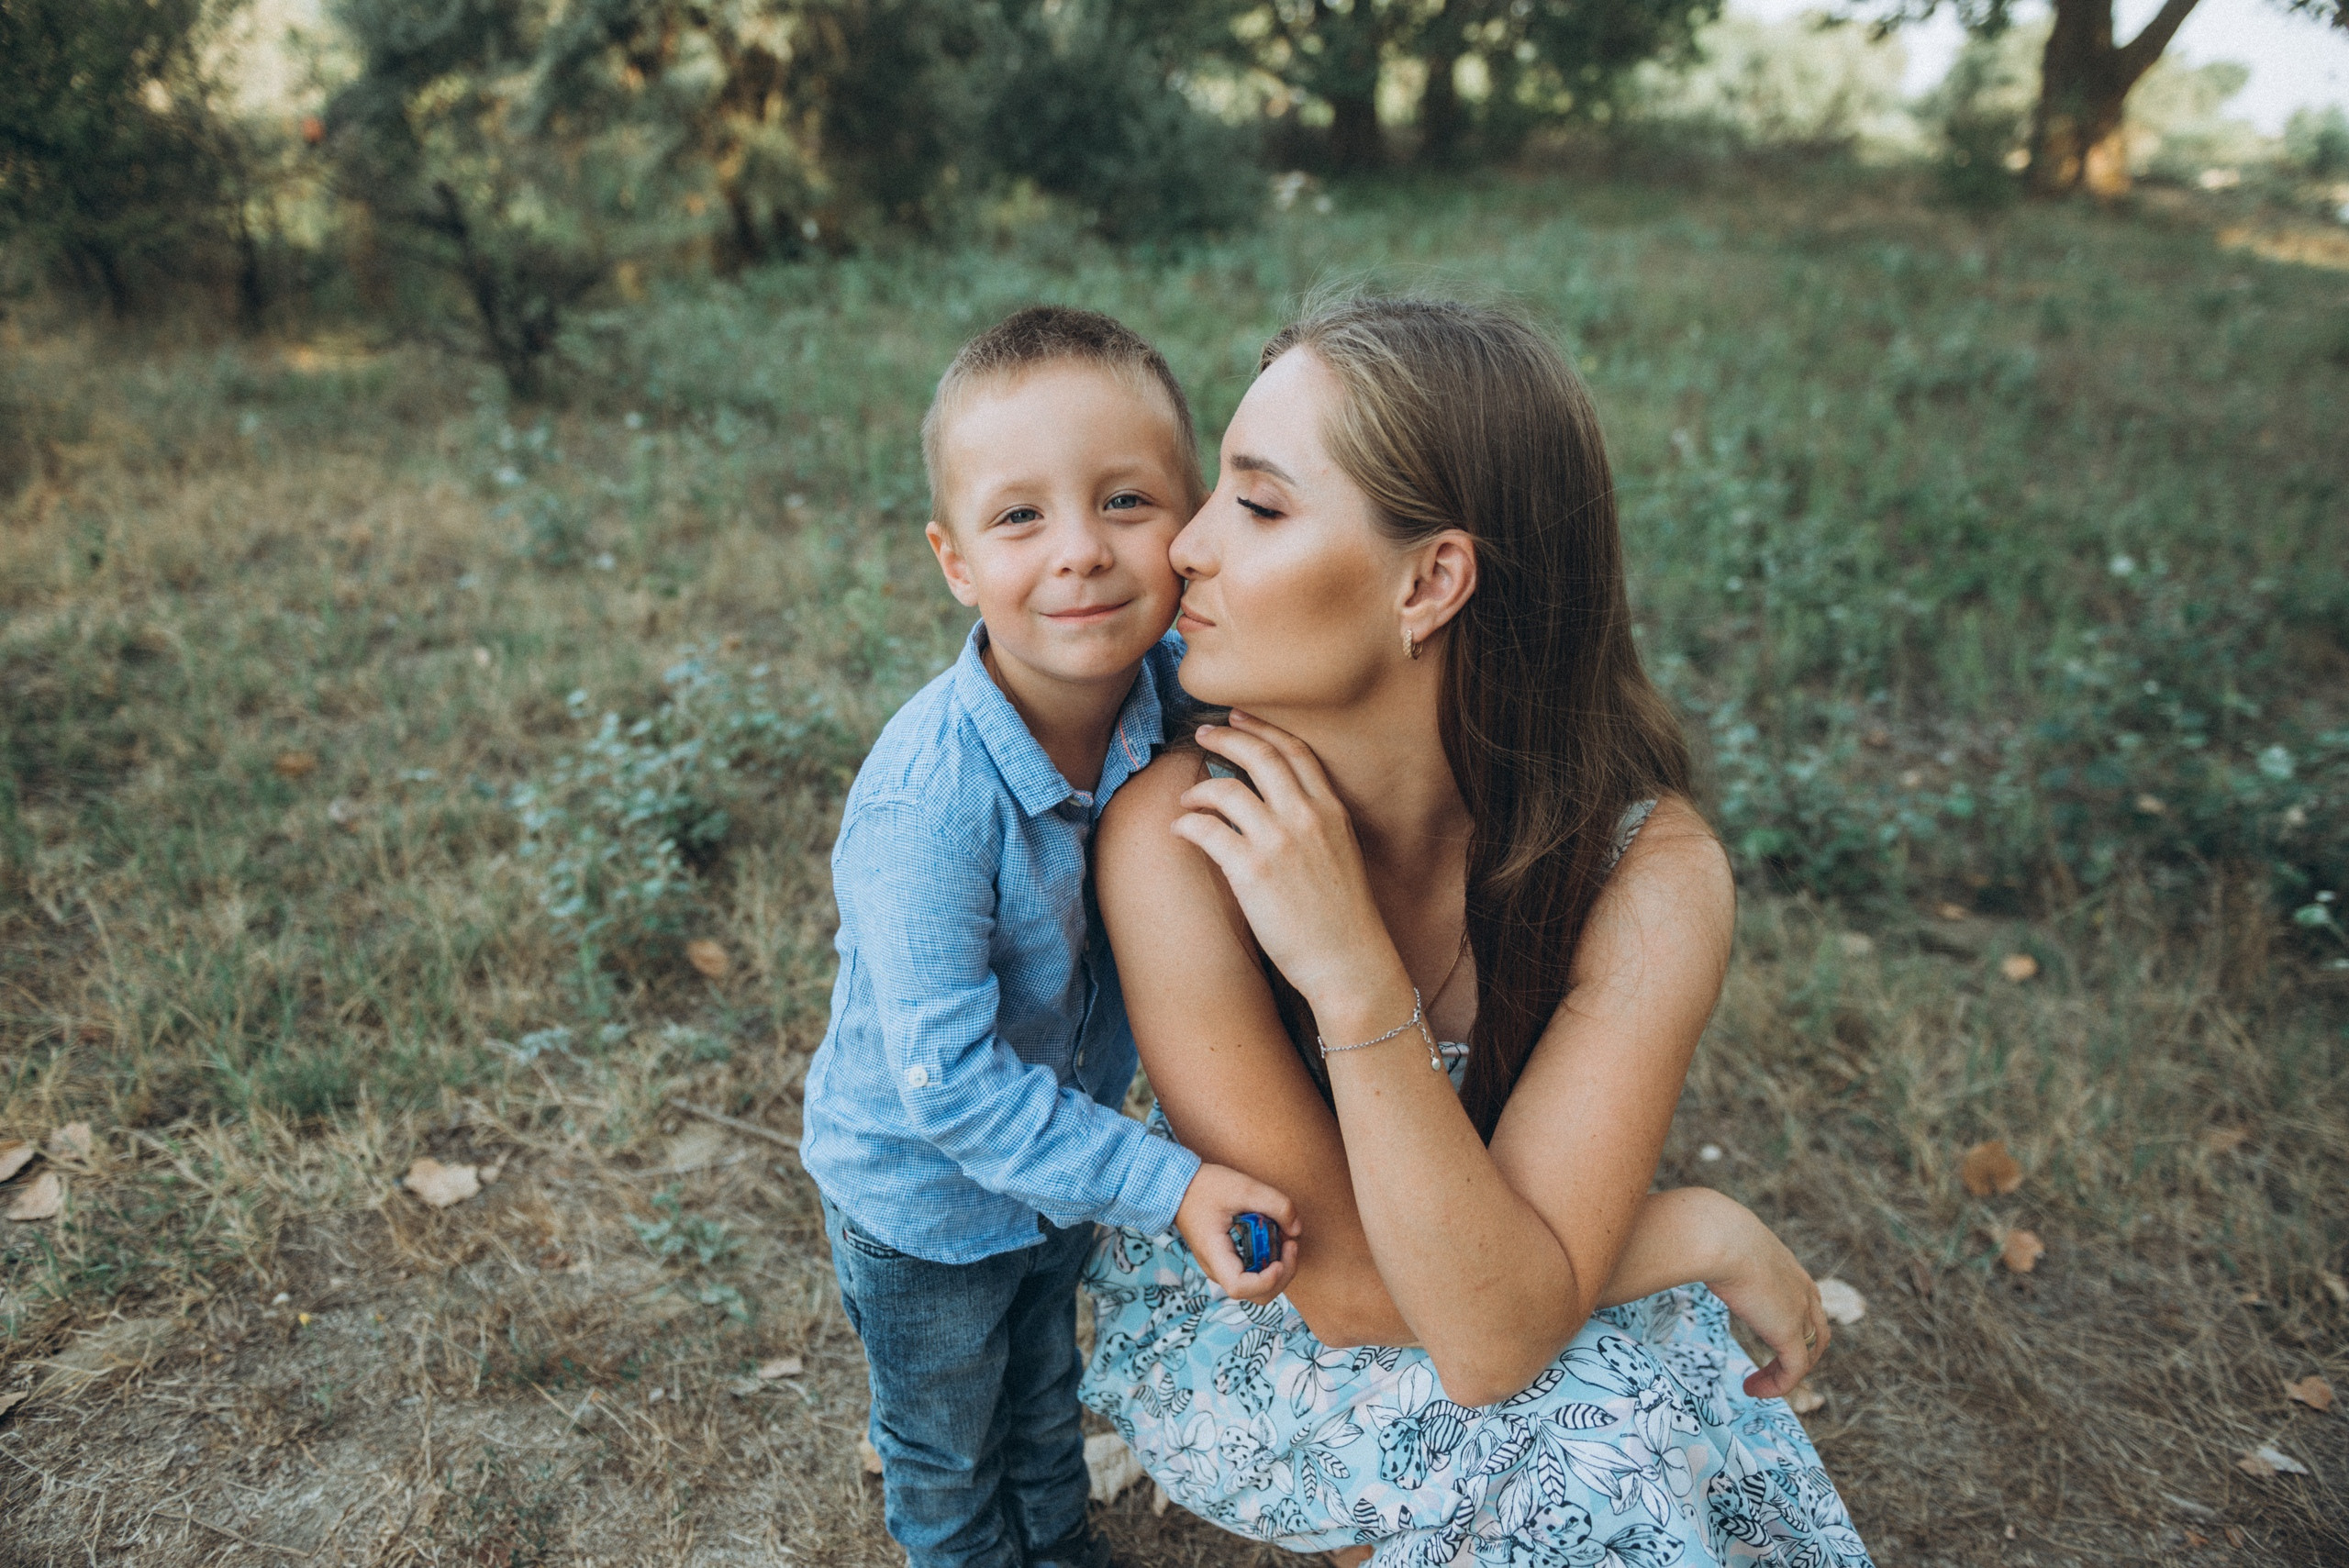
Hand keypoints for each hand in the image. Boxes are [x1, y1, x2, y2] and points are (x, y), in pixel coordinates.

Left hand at [1170, 712, 1399, 1009]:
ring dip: (1199, 789)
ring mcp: (1279, 842)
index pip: (1295, 752)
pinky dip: (1188, 824)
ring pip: (1227, 789)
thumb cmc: (1344, 918)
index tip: (1239, 716)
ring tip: (1187, 800)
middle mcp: (1306, 817)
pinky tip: (1181, 830)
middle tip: (1204, 734)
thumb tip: (1273, 806)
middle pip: (1259, 756)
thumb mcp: (1341, 854)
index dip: (1263, 728)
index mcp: (1331, 811)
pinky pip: (1207, 830)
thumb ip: (1314, 823)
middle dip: (1226, 737)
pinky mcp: (1252, 871)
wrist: (1349, 962)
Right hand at [1175, 1161, 1300, 1303]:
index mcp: (1214, 1254)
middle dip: (1282, 1274)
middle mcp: (1218, 1268)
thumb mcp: (1243, 1187)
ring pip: (1258, 1288)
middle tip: (1290, 1244)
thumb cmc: (1205, 1186)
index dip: (1266, 1280)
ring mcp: (1223, 1267)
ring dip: (1279, 1268)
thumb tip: (1296, 1230)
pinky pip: (1254, 1273)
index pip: (1239, 1288)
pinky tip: (1274, 1238)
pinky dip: (1270, 1260)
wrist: (1179, 1186)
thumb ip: (1276, 1204)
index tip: (1279, 1259)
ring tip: (1285, 1239)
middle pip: (1256, 1295)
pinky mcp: (1229, 1260)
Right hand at [1708, 1218, 1829, 1400]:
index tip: (1761, 1330)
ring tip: (1759, 1385)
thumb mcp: (1715, 1241)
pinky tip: (1752, 1390)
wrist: (1718, 1238)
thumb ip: (1706, 1250)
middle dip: (1799, 1352)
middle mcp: (1801, 1288)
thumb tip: (1669, 1247)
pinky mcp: (1789, 1334)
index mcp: (1785, 1265)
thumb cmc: (1706, 1234)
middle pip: (1817, 1329)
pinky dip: (1777, 1385)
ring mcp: (1800, 1312)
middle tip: (1772, 1368)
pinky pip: (1793, 1370)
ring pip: (1810, 1352)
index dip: (1790, 1320)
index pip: (1803, 1298)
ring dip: (1786, 1372)